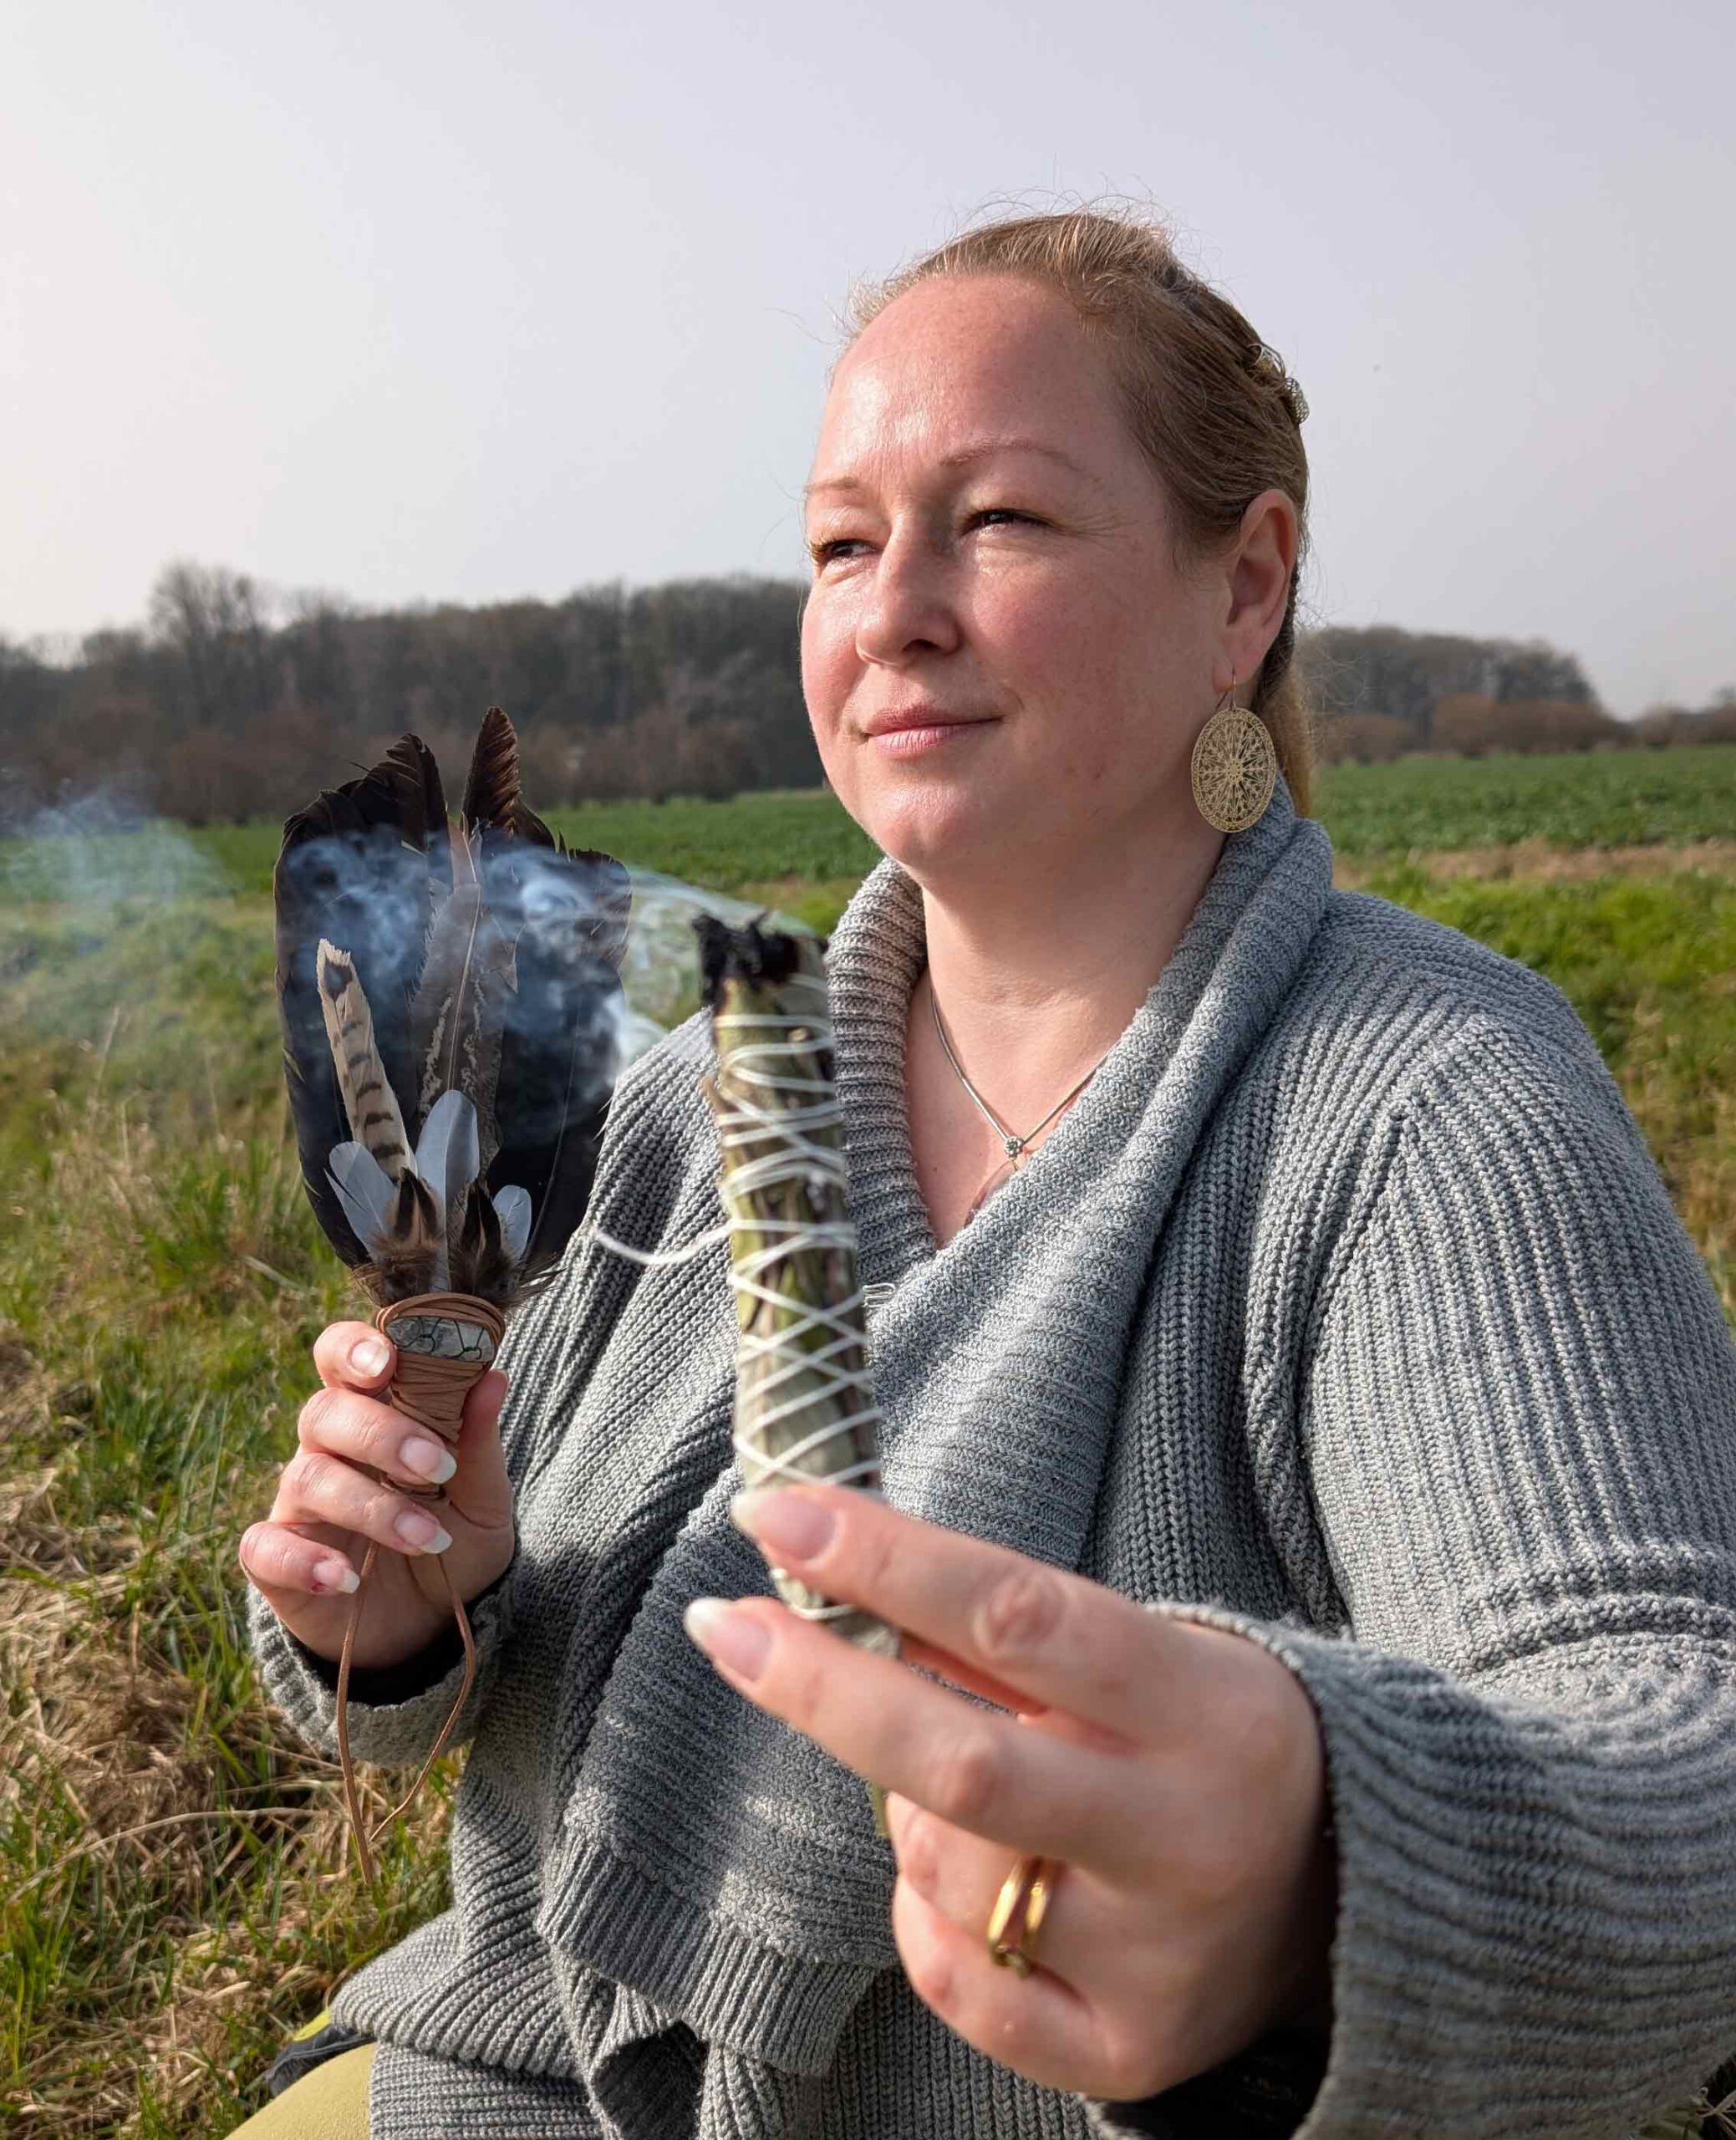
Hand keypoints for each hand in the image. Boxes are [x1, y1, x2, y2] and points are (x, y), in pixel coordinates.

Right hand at [239, 1320, 516, 1670]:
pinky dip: (303, 1561)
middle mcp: (327, 1450)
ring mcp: (297, 1504)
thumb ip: (480, 1444)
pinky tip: (346, 1579)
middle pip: (324, 1412)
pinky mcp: (274, 1561)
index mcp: (374, 1415)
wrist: (429, 1627)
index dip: (353, 1349)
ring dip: (372, 1506)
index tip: (387, 1362)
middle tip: (435, 1468)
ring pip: (307, 1476)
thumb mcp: (482, 1500)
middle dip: (381, 1435)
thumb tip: (494, 1377)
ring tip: (426, 1539)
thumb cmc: (452, 1542)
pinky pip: (263, 1546)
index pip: (342, 1357)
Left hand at [684, 1483, 1335, 2102]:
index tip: (777, 1510)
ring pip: (944, 1871)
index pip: (1017, 1613)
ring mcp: (1156, 1954)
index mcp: (1198, 1702)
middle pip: (960, 1761)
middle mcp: (1183, 1832)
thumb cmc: (1204, 1734)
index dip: (887, 1558)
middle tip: (726, 1629)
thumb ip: (1000, 1628)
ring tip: (972, 1793)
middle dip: (821, 1687)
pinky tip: (960, 1888)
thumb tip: (828, 1560)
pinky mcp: (1129, 2047)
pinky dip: (923, 1924)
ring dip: (907, 1812)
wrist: (1351, 1890)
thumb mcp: (1144, 1653)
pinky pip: (958, 1987)